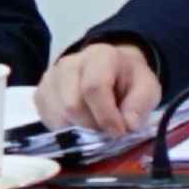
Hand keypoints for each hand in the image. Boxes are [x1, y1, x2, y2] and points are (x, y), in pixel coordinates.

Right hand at [38, 41, 163, 135]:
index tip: (118, 132)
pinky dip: (65, 130)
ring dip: (79, 130)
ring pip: (58, 115)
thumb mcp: (147, 88)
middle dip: (92, 126)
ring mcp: (51, 78)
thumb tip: (127, 125)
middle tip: (107, 132)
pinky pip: (47, 120)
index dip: (106, 115)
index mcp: (100, 56)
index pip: (94, 87)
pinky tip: (80, 124)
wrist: (112, 70)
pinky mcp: (41, 94)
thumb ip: (141, 104)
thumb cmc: (129, 81)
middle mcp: (69, 63)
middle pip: (72, 105)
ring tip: (95, 126)